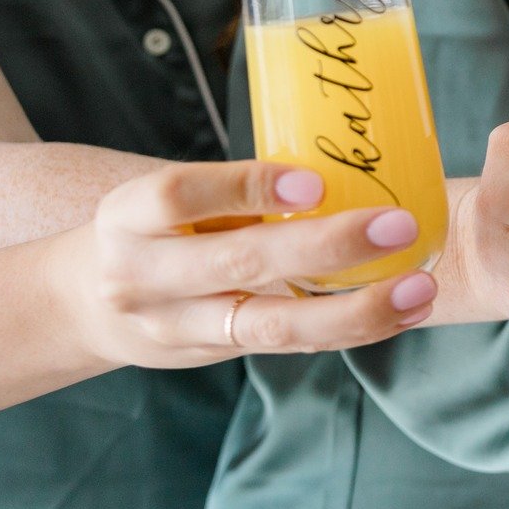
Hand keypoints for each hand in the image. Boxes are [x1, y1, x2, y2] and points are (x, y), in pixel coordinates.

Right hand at [64, 161, 436, 364]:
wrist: (88, 306)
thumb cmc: (160, 228)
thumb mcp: (171, 199)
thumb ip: (238, 187)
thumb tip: (354, 152)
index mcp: (130, 216)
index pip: (180, 195)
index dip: (247, 186)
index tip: (316, 181)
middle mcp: (145, 275)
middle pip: (238, 263)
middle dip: (326, 247)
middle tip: (399, 224)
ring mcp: (178, 326)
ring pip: (271, 326)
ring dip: (355, 311)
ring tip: (419, 289)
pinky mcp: (214, 355)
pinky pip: (291, 347)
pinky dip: (353, 330)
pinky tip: (404, 312)